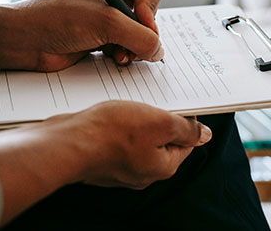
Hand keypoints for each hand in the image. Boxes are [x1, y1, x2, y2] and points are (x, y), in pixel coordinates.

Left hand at [0, 0, 164, 70]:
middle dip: (142, 33)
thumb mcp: (106, 23)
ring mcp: (107, 16)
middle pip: (149, 14)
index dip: (150, 9)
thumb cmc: (56, 19)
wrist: (24, 41)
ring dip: (133, 47)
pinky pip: (128, 46)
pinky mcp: (102, 36)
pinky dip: (125, 54)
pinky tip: (113, 58)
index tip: (139, 23)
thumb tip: (159, 51)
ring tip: (120, 55)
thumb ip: (140, 36)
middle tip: (131, 45)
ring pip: (140, 33)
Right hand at [0, 101, 211, 224]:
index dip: (185, 118)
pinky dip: (117, 126)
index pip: (186, 141)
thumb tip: (204, 135)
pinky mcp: (102, 160)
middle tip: (152, 98)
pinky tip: (111, 113)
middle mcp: (143, 172)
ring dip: (137, 119)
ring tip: (129, 103)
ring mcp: (120, 168)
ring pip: (139, 138)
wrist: (66, 143)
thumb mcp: (160, 122)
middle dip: (159, 118)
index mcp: (163, 167)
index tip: (178, 100)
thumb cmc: (111, 132)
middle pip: (162, 140)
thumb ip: (186, 129)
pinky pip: (118, 140)